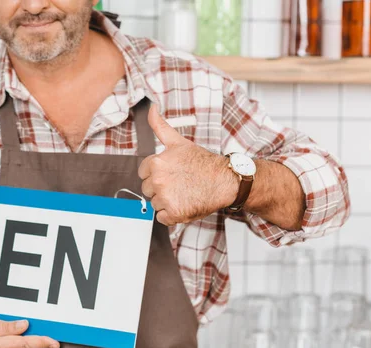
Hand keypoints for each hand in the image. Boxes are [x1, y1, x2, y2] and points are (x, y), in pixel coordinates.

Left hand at [138, 104, 237, 225]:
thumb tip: (150, 107)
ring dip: (167, 201)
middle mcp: (158, 180)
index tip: (172, 173)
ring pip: (155, 204)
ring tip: (184, 192)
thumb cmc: (203, 162)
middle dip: (161, 188)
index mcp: (156, 162)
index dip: (157, 174)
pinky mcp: (174, 214)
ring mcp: (165, 198)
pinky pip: (162, 218)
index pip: (143, 173)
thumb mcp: (178, 142)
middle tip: (180, 183)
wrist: (226, 181)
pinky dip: (172, 215)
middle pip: (148, 189)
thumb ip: (159, 126)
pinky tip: (184, 204)